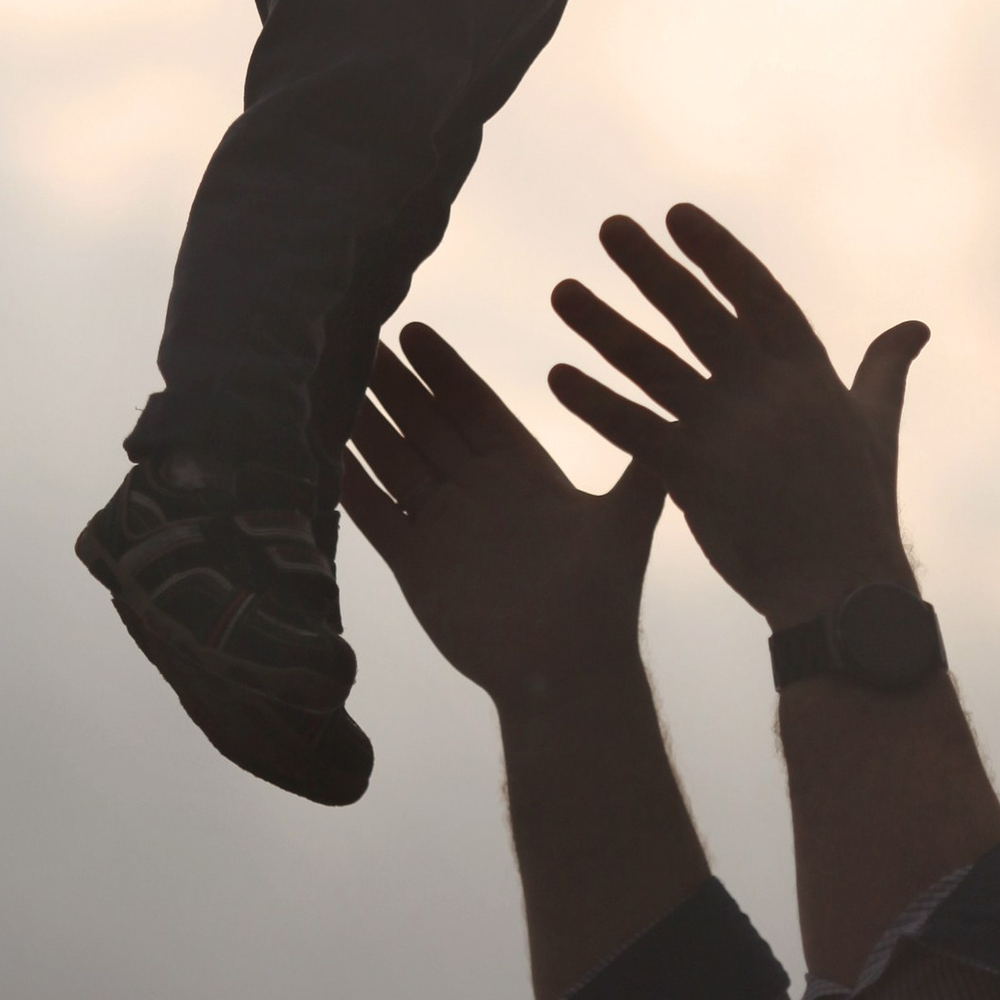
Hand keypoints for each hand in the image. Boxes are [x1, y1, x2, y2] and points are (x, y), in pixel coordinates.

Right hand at [342, 321, 664, 711]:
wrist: (568, 671)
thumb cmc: (604, 598)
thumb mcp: (625, 521)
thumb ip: (640, 468)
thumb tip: (681, 410)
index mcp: (521, 468)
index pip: (473, 405)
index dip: (443, 369)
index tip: (412, 328)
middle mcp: (477, 488)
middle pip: (426, 422)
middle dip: (391, 381)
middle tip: (355, 334)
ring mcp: (443, 523)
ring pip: (393, 459)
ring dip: (362, 422)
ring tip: (325, 381)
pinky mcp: (415, 562)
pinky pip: (376, 513)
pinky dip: (349, 483)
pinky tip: (319, 452)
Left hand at [549, 205, 928, 629]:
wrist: (841, 591)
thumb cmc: (860, 510)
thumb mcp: (876, 428)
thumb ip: (885, 370)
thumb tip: (915, 326)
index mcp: (810, 374)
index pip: (759, 295)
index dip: (719, 252)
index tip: (678, 213)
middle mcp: (767, 392)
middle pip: (698, 315)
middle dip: (653, 268)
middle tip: (610, 227)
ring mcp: (729, 432)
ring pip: (655, 366)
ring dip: (604, 326)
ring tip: (560, 291)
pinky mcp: (695, 477)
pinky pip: (634, 429)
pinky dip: (595, 401)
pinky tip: (557, 374)